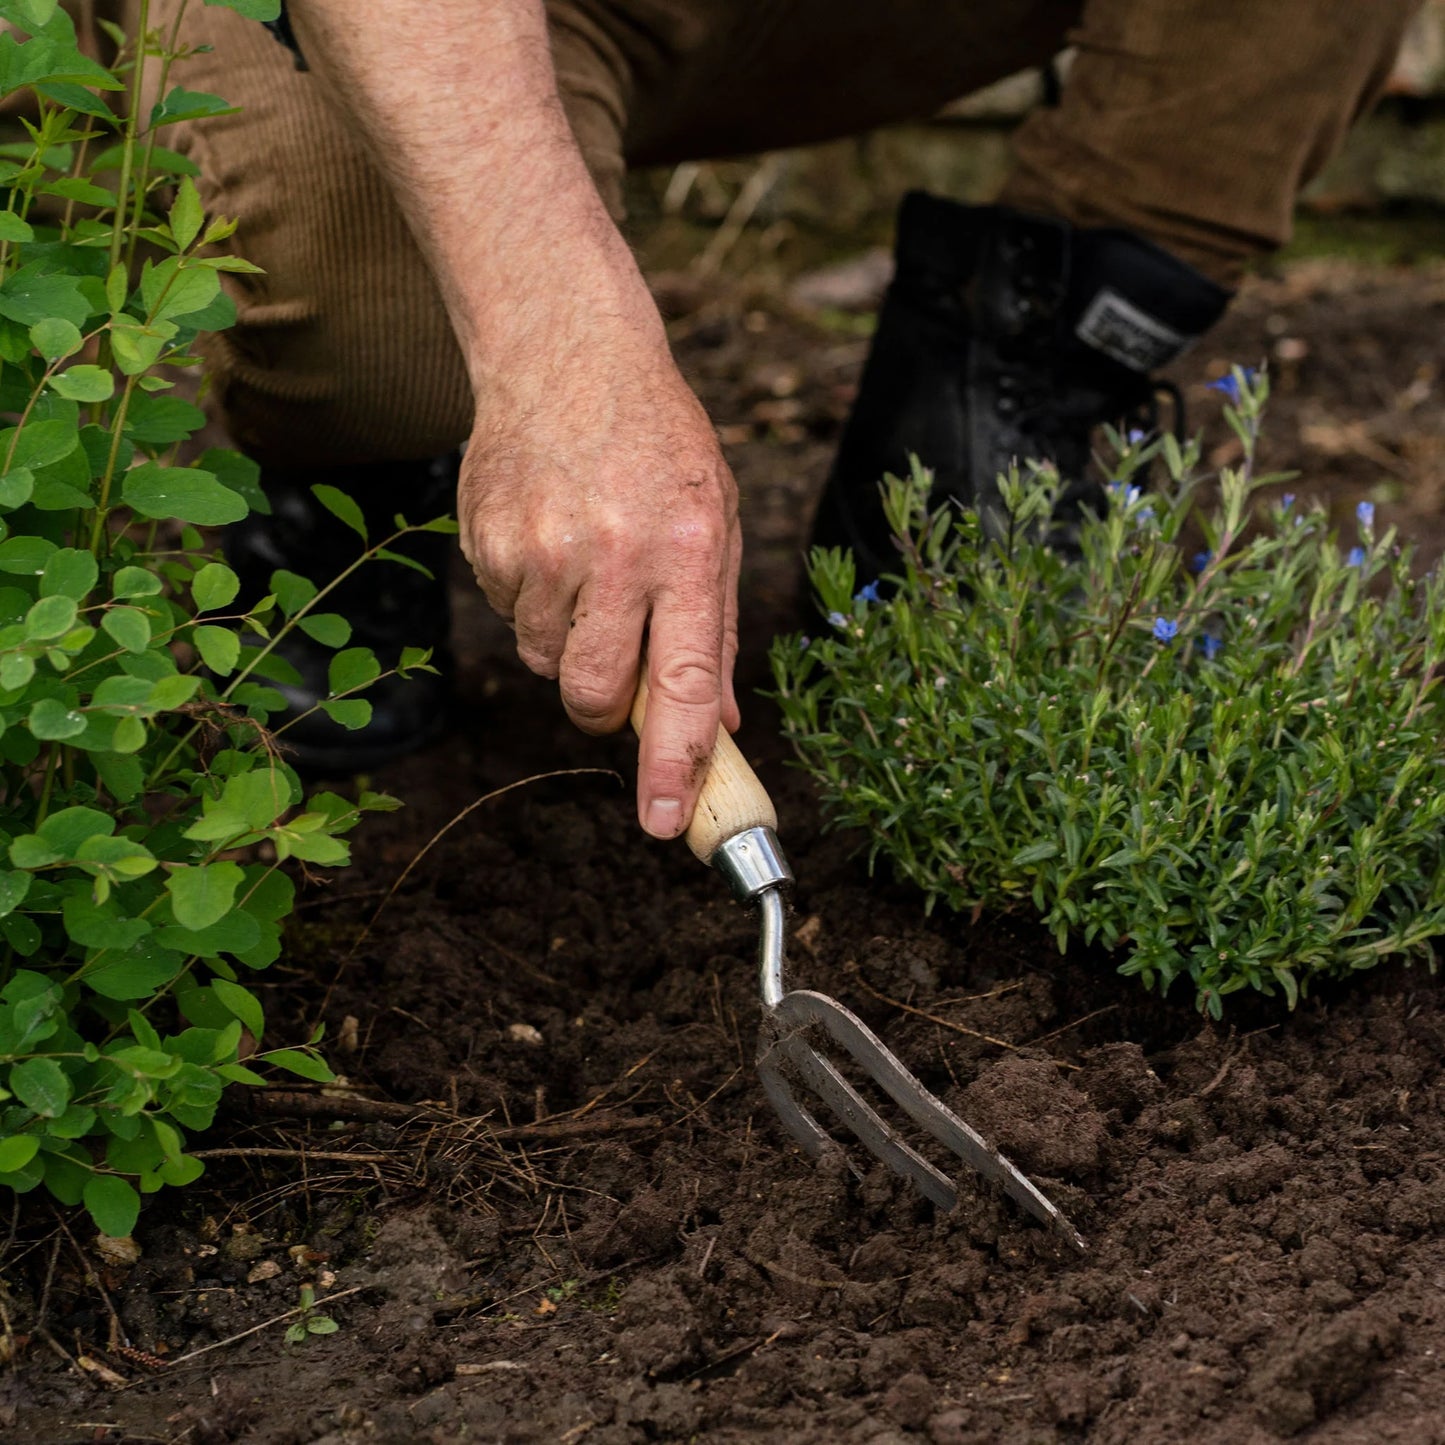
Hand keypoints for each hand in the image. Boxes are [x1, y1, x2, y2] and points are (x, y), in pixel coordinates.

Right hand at [459, 337, 741, 839]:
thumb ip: (714, 627)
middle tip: (618, 658)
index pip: (681, 680)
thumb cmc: (656, 441)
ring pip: (547, 661)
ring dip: (569, 640)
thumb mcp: (714, 521)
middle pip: (593, 696)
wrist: (564, 351)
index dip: (674, 762)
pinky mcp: (486, 542)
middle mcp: (612, 553)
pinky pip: (509, 617)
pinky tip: (550, 538)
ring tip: (586, 562)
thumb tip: (717, 726)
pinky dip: (532, 599)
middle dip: (605, 706)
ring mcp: (540, 549)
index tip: (666, 823)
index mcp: (683, 548)